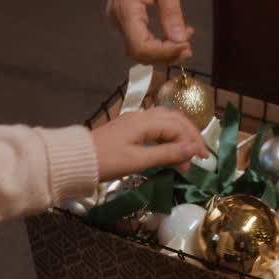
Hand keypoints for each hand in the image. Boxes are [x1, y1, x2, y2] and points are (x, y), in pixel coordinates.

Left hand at [91, 107, 209, 180]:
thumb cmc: (107, 162)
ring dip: (181, 133)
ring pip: (166, 120)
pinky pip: (156, 125)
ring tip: (190, 149)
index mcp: (145, 122)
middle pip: (175, 119)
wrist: (76, 160)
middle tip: (202, 154)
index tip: (202, 162)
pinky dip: (169, 134)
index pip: (178, 128)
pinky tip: (171, 145)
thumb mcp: (139, 161)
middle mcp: (142, 116)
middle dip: (191, 135)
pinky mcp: (129, 128)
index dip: (192, 143)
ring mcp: (135, 120)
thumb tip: (193, 150)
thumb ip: (167, 154)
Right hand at [107, 0, 193, 64]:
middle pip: (138, 52)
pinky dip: (156, 41)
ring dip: (161, 50)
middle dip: (164, 55)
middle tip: (189, 49)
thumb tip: (179, 40)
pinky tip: (173, 34)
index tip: (186, 46)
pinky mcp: (122, 14)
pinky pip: (137, 36)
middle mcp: (117, 16)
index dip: (164, 53)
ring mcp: (117, 16)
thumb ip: (172, 13)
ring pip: (137, 47)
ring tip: (185, 41)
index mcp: (126, 8)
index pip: (141, 47)